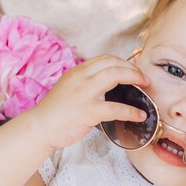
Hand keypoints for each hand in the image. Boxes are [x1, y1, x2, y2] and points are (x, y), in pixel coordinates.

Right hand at [26, 55, 149, 148]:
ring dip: (135, 79)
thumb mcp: (70, 87)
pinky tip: (140, 115)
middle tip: (144, 78)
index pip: (105, 58)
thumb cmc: (56, 111)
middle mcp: (81, 77)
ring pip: (115, 76)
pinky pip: (115, 108)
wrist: (39, 126)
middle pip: (113, 63)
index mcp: (77, 71)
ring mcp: (84, 93)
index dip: (124, 62)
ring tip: (146, 87)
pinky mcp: (87, 111)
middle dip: (133, 68)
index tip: (134, 69)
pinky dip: (131, 111)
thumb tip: (108, 83)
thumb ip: (86, 82)